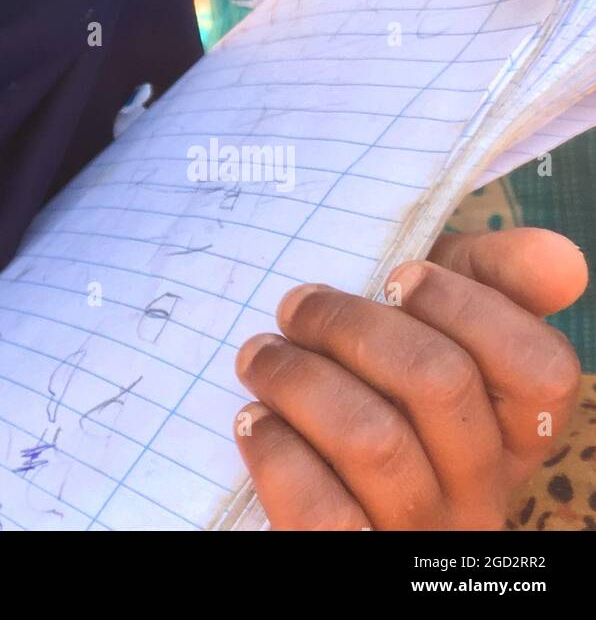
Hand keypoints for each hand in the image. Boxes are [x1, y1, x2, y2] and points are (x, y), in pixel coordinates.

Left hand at [233, 227, 587, 528]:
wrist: (293, 465)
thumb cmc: (370, 369)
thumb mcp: (428, 315)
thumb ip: (489, 276)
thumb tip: (560, 256)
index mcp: (510, 431)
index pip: (542, 369)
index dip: (468, 307)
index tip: (397, 275)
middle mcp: (480, 492)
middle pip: (439, 383)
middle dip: (352, 325)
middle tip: (295, 305)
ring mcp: (419, 535)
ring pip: (375, 442)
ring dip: (299, 379)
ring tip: (260, 357)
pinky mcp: (348, 558)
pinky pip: (323, 510)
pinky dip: (277, 450)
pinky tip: (255, 419)